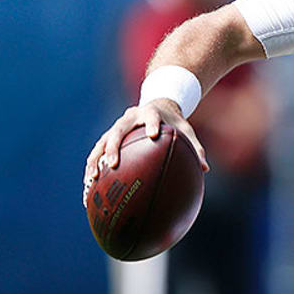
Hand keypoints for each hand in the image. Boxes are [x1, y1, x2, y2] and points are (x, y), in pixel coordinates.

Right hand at [82, 98, 208, 206]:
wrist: (157, 106)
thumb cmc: (173, 122)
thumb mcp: (185, 130)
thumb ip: (194, 146)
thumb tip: (205, 168)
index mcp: (150, 113)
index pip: (151, 117)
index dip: (152, 124)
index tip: (154, 134)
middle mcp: (129, 119)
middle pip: (117, 130)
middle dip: (113, 147)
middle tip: (112, 164)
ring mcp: (115, 127)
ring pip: (101, 143)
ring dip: (95, 160)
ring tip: (92, 179)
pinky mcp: (108, 137)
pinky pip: (96, 152)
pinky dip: (92, 167)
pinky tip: (88, 187)